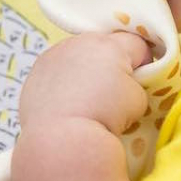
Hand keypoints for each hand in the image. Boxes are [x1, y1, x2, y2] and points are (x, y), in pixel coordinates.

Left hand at [19, 31, 149, 136]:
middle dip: (113, 66)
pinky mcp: (36, 71)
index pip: (137, 44)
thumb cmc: (104, 116)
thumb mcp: (137, 99)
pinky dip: (65, 82)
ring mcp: (54, 55)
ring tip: (88, 100)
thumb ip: (136, 84)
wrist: (58, 137)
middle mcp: (79, 43)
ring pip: (80, 56)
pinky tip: (67, 103)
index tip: (141, 84)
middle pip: (105, 47)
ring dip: (87, 71)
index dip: (144, 64)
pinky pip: (59, 70)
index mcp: (108, 46)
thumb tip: (123, 86)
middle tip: (113, 95)